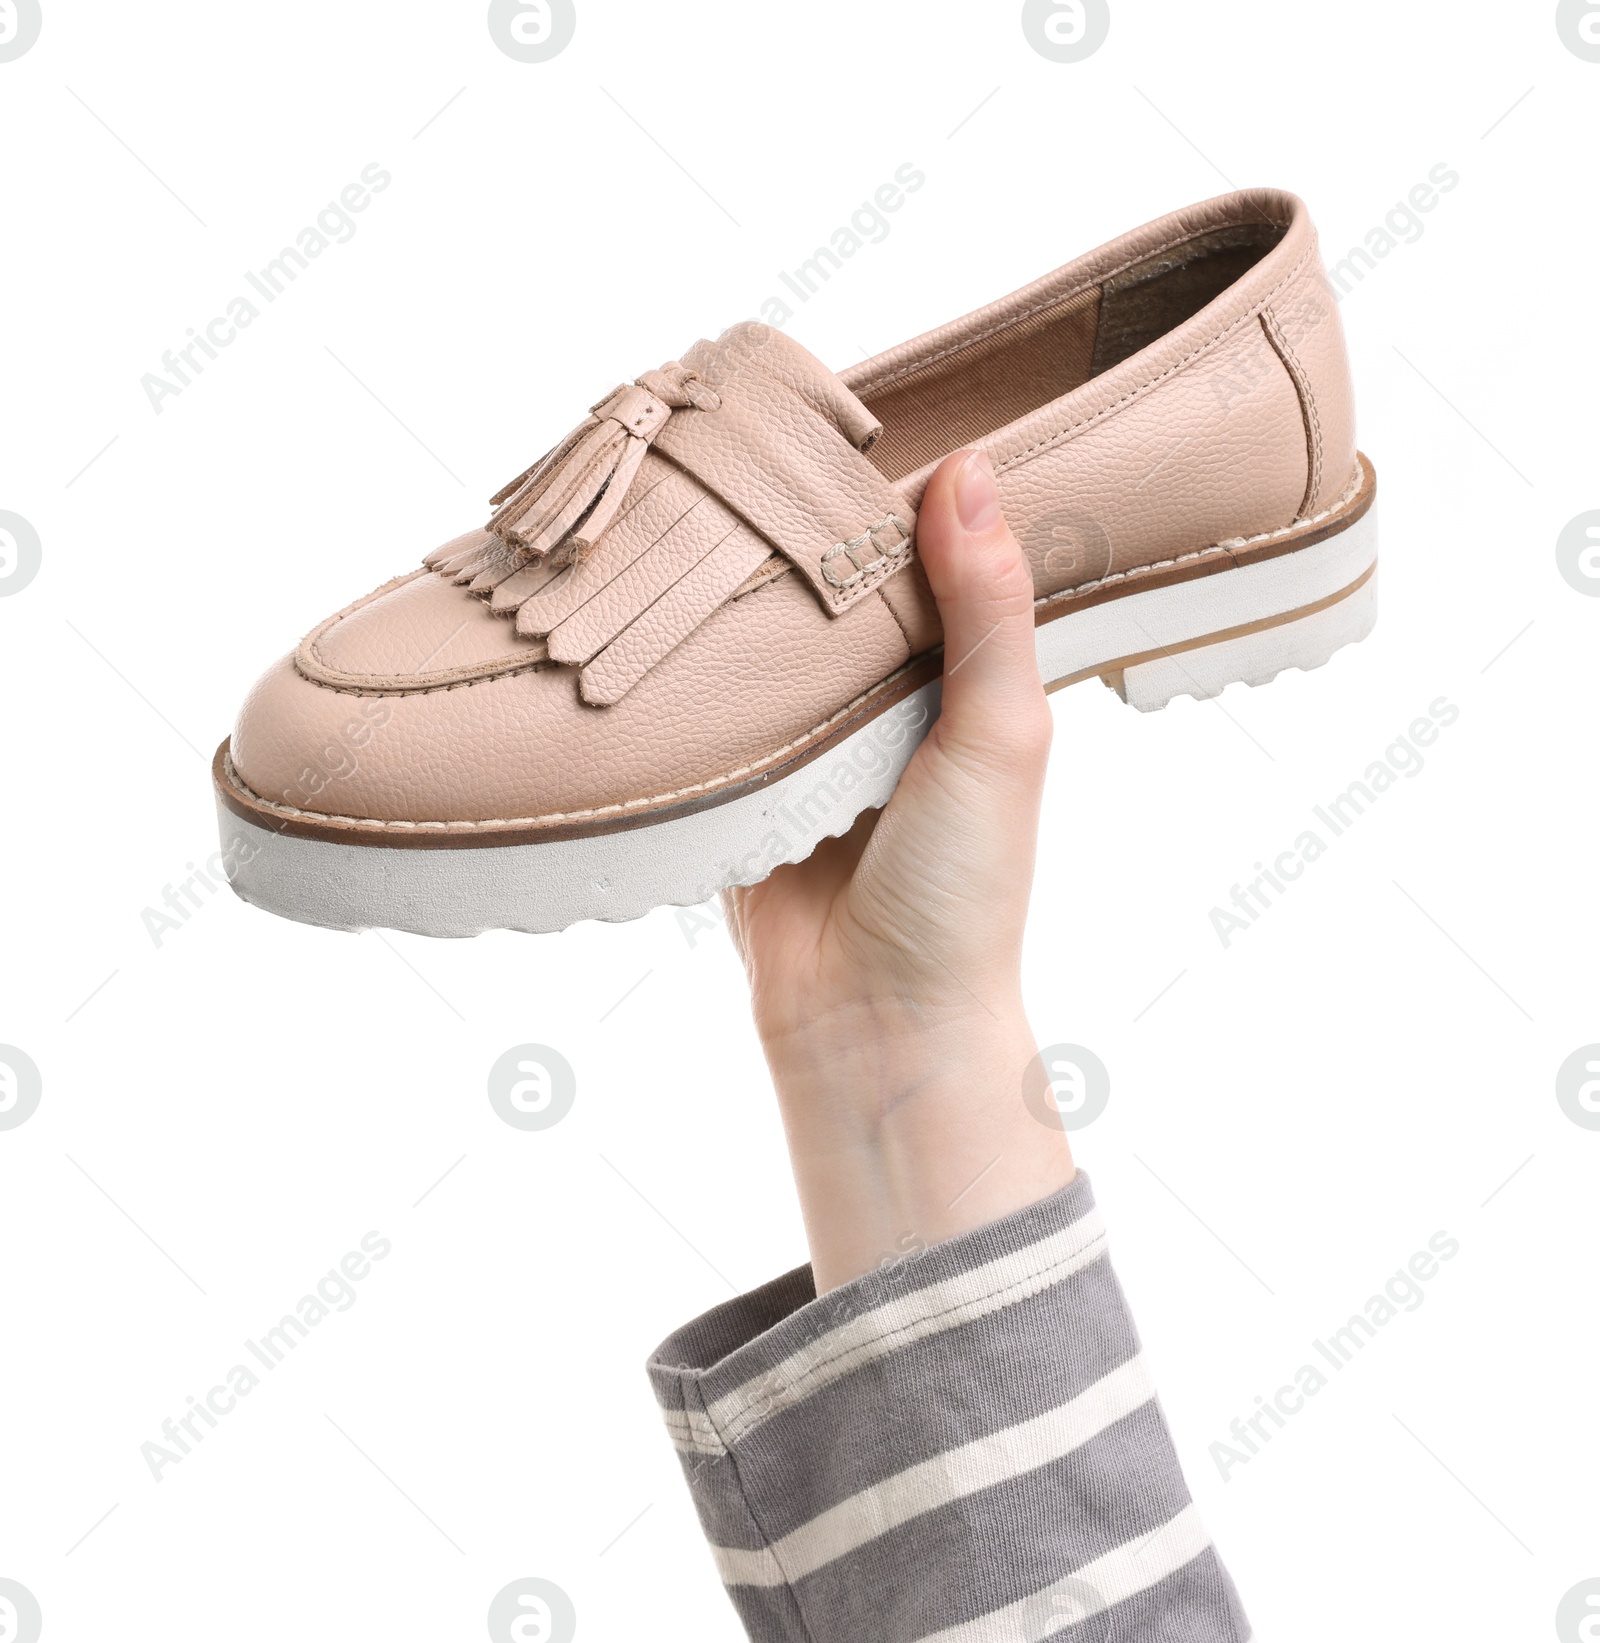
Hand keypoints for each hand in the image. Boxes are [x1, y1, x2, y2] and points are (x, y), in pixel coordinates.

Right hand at [723, 449, 1074, 1290]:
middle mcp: (878, 697)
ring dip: (725, 593)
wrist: (873, 1027)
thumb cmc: (962, 893)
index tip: (846, 405)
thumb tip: (972, 470)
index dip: (891, 487)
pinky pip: (700, 709)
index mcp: (955, 677)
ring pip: (757, 639)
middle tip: (730, 431)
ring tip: (674, 496)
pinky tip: (634, 607)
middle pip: (827, 587)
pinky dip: (678, 672)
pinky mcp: (732, 782)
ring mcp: (800, 737)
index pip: (923, 555)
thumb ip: (988, 612)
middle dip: (787, 527)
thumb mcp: (999, 739)